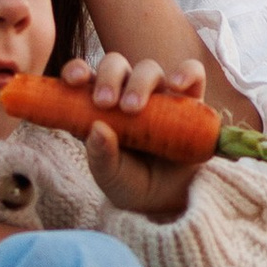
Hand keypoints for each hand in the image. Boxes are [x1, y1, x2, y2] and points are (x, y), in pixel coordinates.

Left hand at [67, 50, 202, 225]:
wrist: (166, 201)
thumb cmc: (129, 182)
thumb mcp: (110, 174)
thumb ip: (101, 155)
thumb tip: (97, 128)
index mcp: (99, 103)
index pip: (85, 76)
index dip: (77, 69)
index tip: (73, 80)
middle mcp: (127, 92)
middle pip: (117, 66)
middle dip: (108, 78)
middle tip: (105, 103)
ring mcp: (159, 95)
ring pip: (149, 69)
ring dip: (139, 82)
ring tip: (133, 109)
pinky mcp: (190, 101)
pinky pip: (193, 75)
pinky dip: (186, 73)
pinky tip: (178, 85)